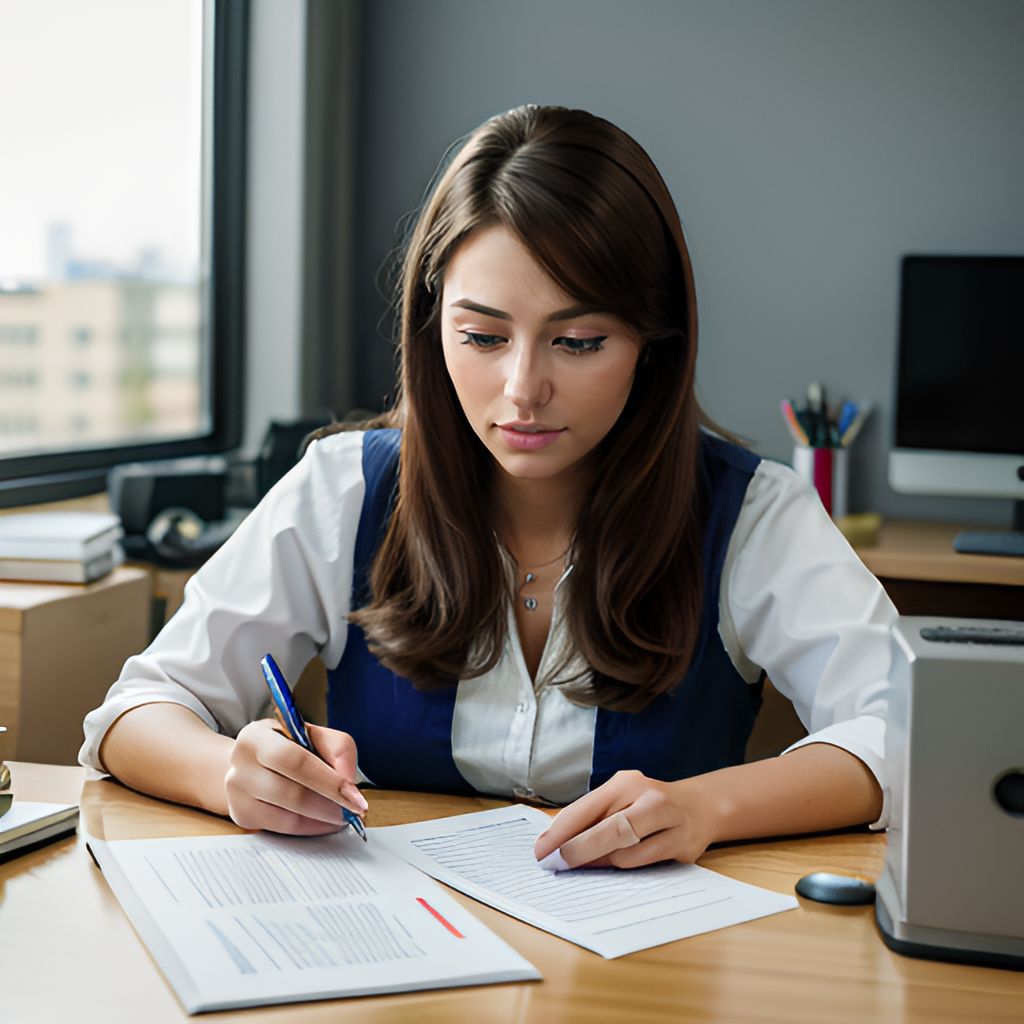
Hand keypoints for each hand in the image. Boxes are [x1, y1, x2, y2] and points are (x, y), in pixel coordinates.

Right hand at [225, 719, 367, 835]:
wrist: (251, 762)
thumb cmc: (288, 746)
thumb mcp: (313, 735)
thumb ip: (338, 749)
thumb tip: (349, 782)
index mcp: (257, 735)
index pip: (296, 760)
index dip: (329, 781)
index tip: (355, 796)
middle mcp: (240, 763)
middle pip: (291, 792)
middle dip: (329, 804)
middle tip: (354, 810)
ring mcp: (237, 792)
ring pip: (288, 816)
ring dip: (322, 818)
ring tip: (342, 815)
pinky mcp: (242, 815)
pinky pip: (283, 828)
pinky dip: (310, 827)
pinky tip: (324, 821)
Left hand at [533, 770, 719, 869]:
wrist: (699, 807)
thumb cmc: (645, 806)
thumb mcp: (619, 800)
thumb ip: (593, 818)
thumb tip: (557, 845)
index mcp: (626, 783)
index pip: (587, 807)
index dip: (561, 830)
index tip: (541, 850)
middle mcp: (650, 797)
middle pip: (611, 828)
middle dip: (579, 849)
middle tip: (556, 864)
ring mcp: (670, 821)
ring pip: (628, 850)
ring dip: (600, 861)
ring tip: (582, 865)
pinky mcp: (683, 845)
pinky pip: (645, 861)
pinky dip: (625, 866)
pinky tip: (613, 864)